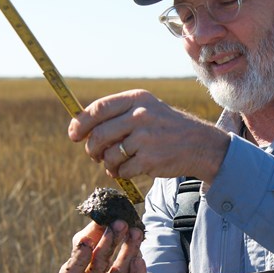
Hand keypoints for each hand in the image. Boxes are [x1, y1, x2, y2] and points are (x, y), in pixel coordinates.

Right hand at [57, 219, 145, 272]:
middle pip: (98, 268)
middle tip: (120, 224)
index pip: (71, 272)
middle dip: (109, 244)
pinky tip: (139, 258)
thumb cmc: (93, 265)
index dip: (79, 257)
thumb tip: (103, 215)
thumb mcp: (88, 249)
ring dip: (128, 252)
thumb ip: (93, 233)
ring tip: (136, 234)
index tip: (87, 240)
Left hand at [68, 90, 228, 183]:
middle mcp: (140, 115)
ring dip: (107, 163)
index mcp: (137, 99)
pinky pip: (122, 170)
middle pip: (98, 134)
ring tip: (117, 163)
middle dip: (91, 148)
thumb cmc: (166, 127)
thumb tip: (79, 125)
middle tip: (94, 154)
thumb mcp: (146, 109)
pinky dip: (121, 173)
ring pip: (108, 155)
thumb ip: (117, 114)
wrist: (199, 144)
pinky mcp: (150, 159)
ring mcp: (145, 138)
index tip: (74, 134)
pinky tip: (129, 169)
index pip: (98, 108)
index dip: (80, 123)